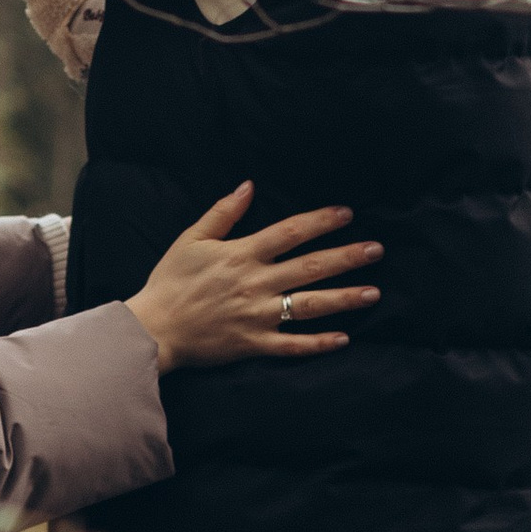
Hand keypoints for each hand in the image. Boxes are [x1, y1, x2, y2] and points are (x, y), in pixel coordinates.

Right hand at [122, 185, 377, 369]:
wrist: (153, 327)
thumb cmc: (170, 281)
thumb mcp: (191, 239)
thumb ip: (222, 212)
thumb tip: (248, 186)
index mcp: (242, 254)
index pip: (290, 232)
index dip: (321, 222)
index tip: (346, 214)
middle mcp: (256, 283)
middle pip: (310, 267)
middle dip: (346, 257)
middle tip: (376, 250)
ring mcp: (257, 315)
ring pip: (309, 306)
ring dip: (343, 298)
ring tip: (373, 292)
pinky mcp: (253, 344)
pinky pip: (292, 345)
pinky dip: (317, 343)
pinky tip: (343, 338)